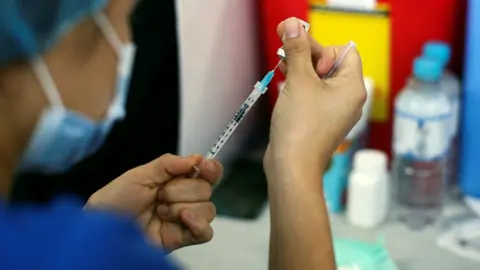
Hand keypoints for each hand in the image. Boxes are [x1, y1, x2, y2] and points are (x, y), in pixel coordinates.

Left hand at [86, 154, 222, 251]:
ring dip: (182, 207)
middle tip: (159, 195)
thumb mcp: (140, 174)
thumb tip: (196, 158)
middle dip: (182, 190)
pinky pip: (206, 233)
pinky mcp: (183, 238)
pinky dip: (198, 224)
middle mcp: (184, 198)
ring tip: (160, 212)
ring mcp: (185, 219)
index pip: (207, 172)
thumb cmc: (116, 199)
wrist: (103, 228)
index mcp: (177, 179)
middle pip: (206, 189)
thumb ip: (169, 164)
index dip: (211, 168)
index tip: (204, 166)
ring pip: (208, 209)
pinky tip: (182, 218)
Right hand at [265, 18, 365, 174]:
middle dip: (307, 55)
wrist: (292, 167)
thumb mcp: (299, 81)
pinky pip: (313, 95)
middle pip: (330, 64)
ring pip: (319, 79)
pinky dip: (300, 85)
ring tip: (282, 63)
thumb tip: (293, 25)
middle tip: (285, 48)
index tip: (298, 49)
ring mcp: (334, 111)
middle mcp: (348, 98)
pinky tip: (284, 80)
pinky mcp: (319, 120)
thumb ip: (297, 50)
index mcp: (352, 86)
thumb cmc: (301, 126)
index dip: (321, 46)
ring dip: (301, 69)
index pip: (344, 51)